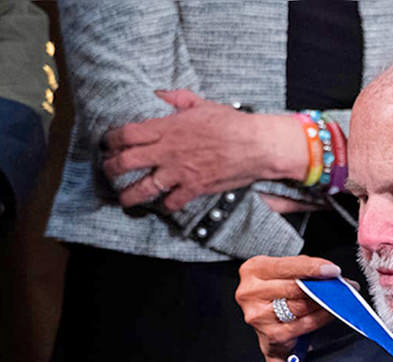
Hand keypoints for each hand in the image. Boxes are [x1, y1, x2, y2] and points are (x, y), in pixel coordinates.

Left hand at [102, 89, 308, 211]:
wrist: (256, 145)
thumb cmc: (232, 124)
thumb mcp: (202, 104)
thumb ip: (177, 99)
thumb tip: (159, 94)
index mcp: (166, 128)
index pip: (126, 134)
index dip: (111, 140)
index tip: (107, 144)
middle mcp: (168, 151)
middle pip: (126, 162)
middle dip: (111, 168)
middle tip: (108, 172)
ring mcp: (180, 172)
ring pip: (144, 187)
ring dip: (130, 195)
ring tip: (124, 200)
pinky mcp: (195, 187)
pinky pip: (173, 202)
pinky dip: (166, 206)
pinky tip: (163, 207)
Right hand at [236, 255, 343, 361]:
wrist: (271, 330)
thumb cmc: (279, 296)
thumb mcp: (285, 275)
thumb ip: (304, 269)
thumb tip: (331, 272)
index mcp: (253, 270)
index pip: (286, 266)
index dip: (312, 267)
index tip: (333, 270)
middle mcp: (250, 292)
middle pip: (295, 287)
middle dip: (323, 285)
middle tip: (344, 285)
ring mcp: (258, 315)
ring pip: (301, 306)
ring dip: (325, 302)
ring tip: (340, 298)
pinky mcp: (271, 335)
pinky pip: (305, 324)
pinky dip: (322, 317)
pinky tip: (331, 313)